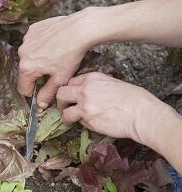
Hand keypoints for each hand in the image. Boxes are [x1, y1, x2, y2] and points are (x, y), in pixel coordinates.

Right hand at [17, 9, 98, 107]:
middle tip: (53, 70)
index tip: (44, 89)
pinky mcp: (32, 30)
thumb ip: (48, 94)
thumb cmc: (70, 55)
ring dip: (38, 60)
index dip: (34, 92)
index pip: (23, 89)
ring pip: (29, 57)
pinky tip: (53, 44)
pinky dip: (40, 46)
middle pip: (26, 72)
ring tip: (54, 56)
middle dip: (37, 74)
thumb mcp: (60, 79)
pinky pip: (33, 44)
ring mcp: (26, 40)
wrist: (79, 29)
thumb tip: (41, 104)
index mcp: (26, 68)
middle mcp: (22, 53)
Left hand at [56, 72, 173, 143]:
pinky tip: (90, 123)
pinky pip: (78, 122)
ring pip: (64, 112)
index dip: (69, 91)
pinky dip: (81, 123)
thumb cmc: (133, 98)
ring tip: (70, 120)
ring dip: (66, 116)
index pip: (70, 82)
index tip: (71, 97)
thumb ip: (95, 85)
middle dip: (60, 102)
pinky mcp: (88, 121)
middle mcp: (84, 90)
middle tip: (64, 107)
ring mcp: (84, 106)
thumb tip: (86, 92)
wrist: (141, 113)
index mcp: (91, 78)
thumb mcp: (112, 83)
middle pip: (61, 94)